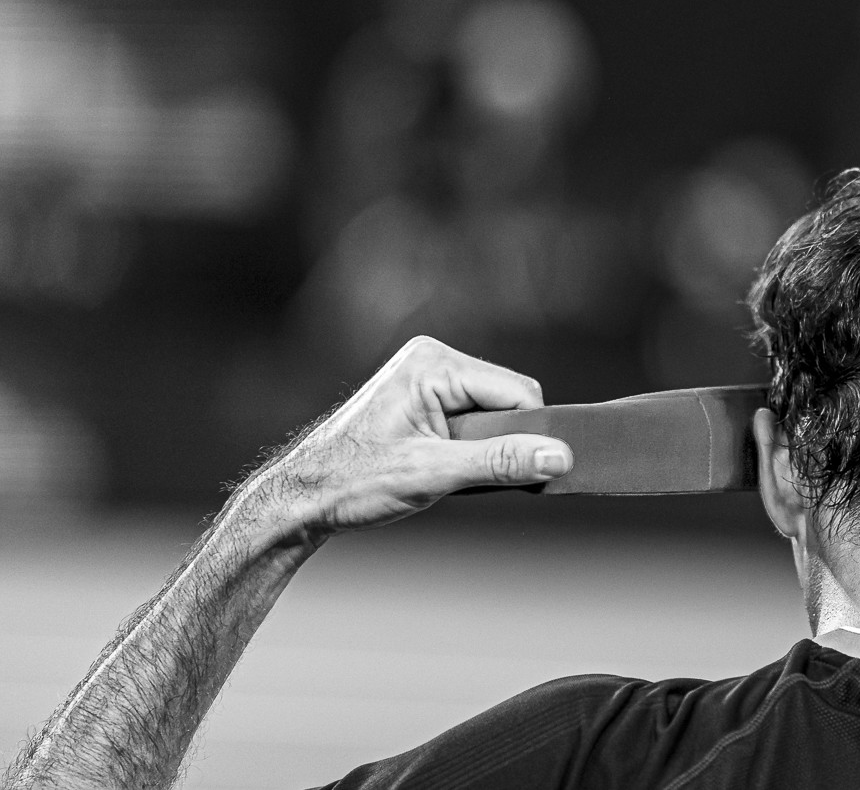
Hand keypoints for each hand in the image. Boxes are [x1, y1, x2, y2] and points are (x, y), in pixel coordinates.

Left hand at [249, 336, 573, 536]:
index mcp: (434, 363)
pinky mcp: (424, 398)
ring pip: (493, 414)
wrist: (300, 499)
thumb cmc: (351, 481)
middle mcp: (432, 360)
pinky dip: (468, 449)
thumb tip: (558, 456)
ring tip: (441, 471)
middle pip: (509, 401)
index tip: (515, 473)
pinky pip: (473, 420)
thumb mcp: (433, 474)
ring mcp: (426, 378)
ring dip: (482, 449)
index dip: (525, 436)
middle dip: (500, 442)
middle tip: (457, 473)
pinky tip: (438, 466)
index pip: (519, 393)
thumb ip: (501, 461)